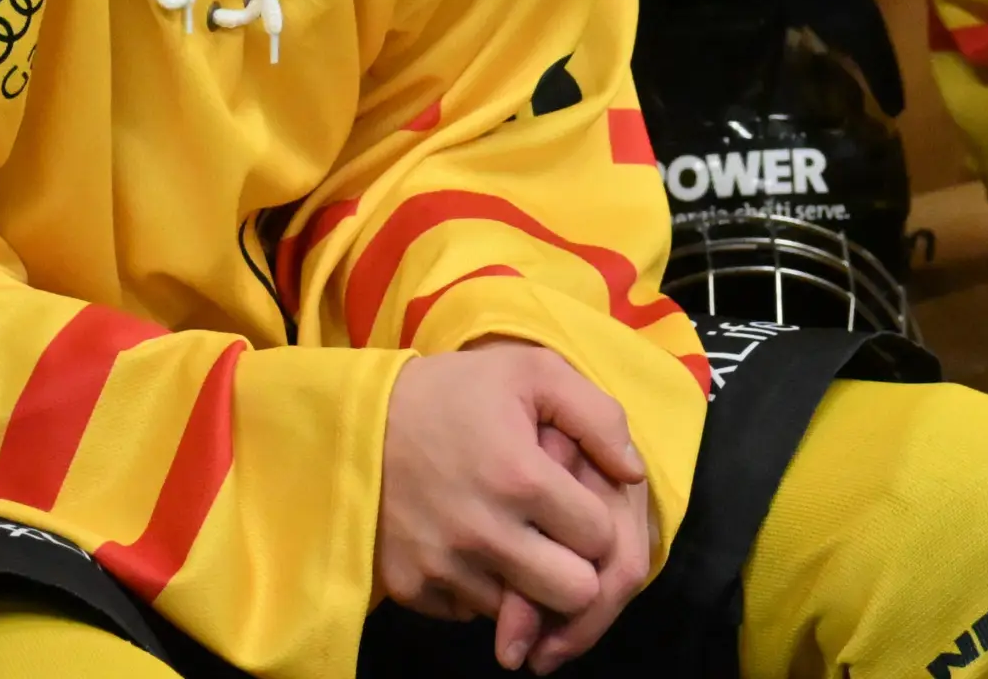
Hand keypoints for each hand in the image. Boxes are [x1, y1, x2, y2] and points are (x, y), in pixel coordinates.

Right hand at [375, 342, 649, 665]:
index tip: (579, 503)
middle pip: (573, 594)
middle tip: (559, 539)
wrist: (354, 421)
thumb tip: (633, 473)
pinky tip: (474, 548)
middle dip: (578, 569)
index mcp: (520, 477)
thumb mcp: (532, 373)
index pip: (601, 539)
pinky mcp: (411, 588)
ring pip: (523, 612)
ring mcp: (443, 566)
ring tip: (512, 538)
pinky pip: (470, 614)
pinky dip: (479, 590)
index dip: (599, 521)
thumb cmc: (454, 392)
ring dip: (526, 583)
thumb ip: (597, 416)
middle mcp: (483, 532)